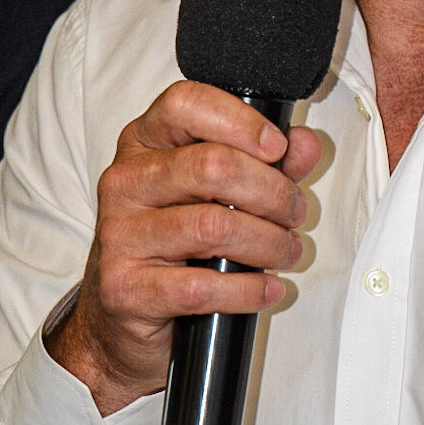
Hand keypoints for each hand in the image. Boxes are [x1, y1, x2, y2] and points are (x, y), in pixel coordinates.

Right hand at [46, 81, 320, 414]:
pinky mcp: (125, 289)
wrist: (121, 321)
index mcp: (143, 144)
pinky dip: (248, 290)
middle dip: (273, 192)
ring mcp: (120, 236)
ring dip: (268, 243)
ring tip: (286, 251)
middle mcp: (125, 182)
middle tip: (294, 213)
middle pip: (213, 166)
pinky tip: (266, 289)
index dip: (239, 121)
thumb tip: (304, 144)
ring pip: (213, 227)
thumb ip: (264, 164)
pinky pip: (202, 287)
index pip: (184, 103)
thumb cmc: (173, 246)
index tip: (276, 148)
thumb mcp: (217, 193)